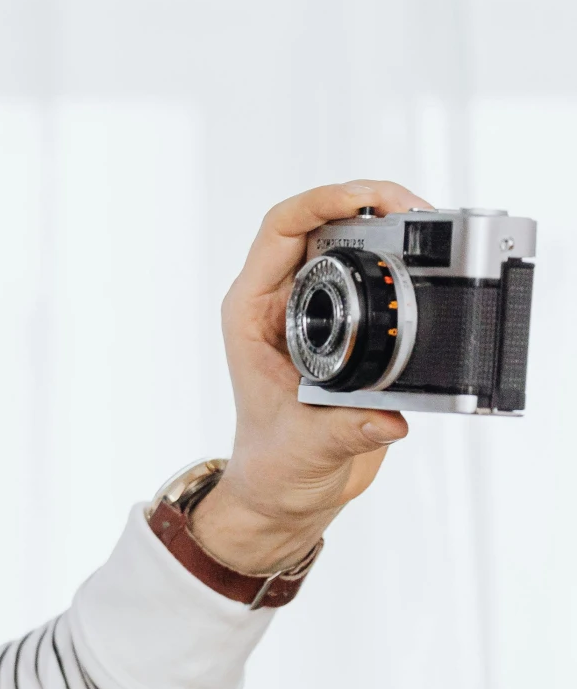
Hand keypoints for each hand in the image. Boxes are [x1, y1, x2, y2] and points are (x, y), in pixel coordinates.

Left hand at [193, 180, 428, 572]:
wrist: (286, 488)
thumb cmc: (275, 463)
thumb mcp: (305, 446)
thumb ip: (342, 430)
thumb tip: (386, 419)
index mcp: (251, 311)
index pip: (280, 230)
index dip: (324, 201)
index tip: (371, 200)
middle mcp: (279, 301)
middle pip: (322, 224)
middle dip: (371, 206)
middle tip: (423, 211)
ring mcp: (313, 310)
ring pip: (351, 245)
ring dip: (393, 231)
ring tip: (437, 231)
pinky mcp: (347, 326)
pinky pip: (375, 277)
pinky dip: (406, 264)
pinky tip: (436, 266)